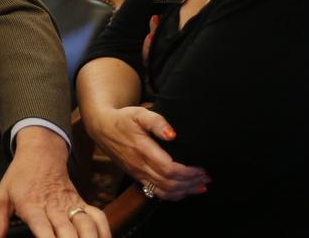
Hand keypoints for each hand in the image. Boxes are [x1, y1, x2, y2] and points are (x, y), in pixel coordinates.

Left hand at [0, 127, 109, 237]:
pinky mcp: (82, 202)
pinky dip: (104, 231)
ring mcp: (70, 204)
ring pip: (87, 226)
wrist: (41, 153)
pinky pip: (98, 217)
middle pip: (68, 233)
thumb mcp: (2, 196)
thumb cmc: (21, 175)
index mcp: (32, 206)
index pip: (43, 230)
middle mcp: (53, 207)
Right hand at [85, 107, 208, 200]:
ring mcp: (137, 173)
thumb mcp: (139, 113)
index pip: (169, 169)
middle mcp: (139, 165)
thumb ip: (157, 122)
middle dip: (191, 183)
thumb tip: (173, 135)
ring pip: (164, 191)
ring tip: (201, 186)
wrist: (102, 127)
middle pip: (169, 183)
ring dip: (184, 191)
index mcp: (142, 149)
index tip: (202, 168)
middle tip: (207, 178)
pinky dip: (173, 195)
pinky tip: (184, 191)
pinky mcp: (136, 177)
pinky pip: (156, 192)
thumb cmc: (123, 119)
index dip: (188, 172)